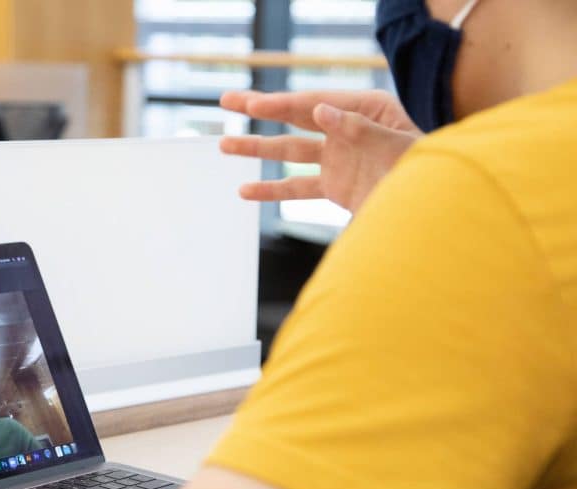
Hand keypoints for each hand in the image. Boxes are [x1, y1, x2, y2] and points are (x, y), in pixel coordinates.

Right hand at [220, 90, 422, 212]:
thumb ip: (362, 130)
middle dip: (261, 110)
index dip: (282, 104)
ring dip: (257, 148)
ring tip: (224, 145)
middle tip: (228, 101)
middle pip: (296, 117)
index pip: (316, 104)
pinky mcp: (336, 186)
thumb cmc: (430, 174)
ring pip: (289, 151)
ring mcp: (339, 158)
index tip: (254, 105)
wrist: (439, 211)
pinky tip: (246, 190)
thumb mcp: (400, 148)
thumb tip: (322, 110)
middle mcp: (348, 130)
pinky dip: (272, 189)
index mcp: (368, 111)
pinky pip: (297, 187)